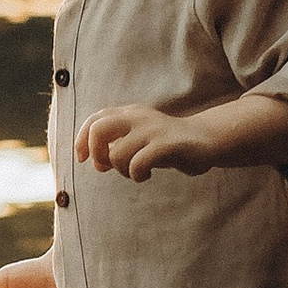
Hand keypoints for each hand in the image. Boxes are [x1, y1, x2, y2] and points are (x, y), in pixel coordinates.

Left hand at [78, 99, 227, 177]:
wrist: (206, 139)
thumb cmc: (166, 144)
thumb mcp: (138, 141)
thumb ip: (116, 146)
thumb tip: (96, 163)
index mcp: (128, 113)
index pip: (94, 120)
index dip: (81, 140)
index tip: (82, 159)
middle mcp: (138, 117)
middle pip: (99, 130)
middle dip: (96, 153)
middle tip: (106, 166)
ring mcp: (153, 129)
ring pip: (118, 154)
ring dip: (122, 171)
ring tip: (135, 172)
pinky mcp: (167, 144)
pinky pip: (138, 163)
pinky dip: (137, 174)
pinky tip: (146, 175)